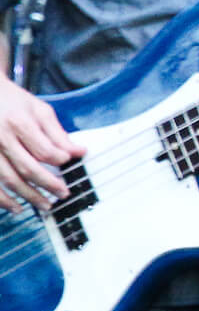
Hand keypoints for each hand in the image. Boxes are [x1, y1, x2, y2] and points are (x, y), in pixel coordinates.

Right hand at [0, 74, 82, 210]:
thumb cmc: (13, 103)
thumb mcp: (39, 110)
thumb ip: (58, 134)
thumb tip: (79, 152)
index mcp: (19, 124)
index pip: (44, 149)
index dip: (60, 160)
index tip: (69, 162)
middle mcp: (1, 139)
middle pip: (28, 168)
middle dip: (49, 184)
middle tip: (63, 193)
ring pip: (9, 180)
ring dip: (28, 196)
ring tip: (45, 205)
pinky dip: (3, 200)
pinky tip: (16, 207)